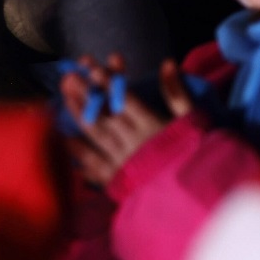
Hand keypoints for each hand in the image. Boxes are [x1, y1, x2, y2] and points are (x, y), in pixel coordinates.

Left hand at [62, 55, 193, 186]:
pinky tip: (63, 138)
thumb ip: (177, 93)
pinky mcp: (116, 179)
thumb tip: (167, 63)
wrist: (194, 196)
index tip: (93, 69)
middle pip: (106, 114)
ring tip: (64, 97)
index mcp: (153, 126)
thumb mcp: (193, 120)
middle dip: (86, 94)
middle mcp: (133, 142)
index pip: (127, 100)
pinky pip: (92, 164)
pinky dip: (77, 151)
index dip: (109, 83)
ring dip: (78, 114)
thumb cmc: (196, 154)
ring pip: (95, 134)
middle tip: (70, 77)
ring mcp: (122, 160)